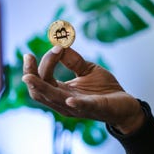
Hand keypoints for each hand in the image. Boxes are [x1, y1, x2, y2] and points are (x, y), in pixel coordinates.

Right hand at [22, 46, 145, 133]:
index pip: (43, 79)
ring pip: (54, 99)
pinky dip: (76, 103)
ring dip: (41, 87)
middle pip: (39, 92)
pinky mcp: (96, 109)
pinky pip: (83, 107)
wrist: (125, 105)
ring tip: (29, 77)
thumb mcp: (87, 69)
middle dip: (31, 75)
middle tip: (28, 58)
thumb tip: (59, 45)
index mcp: (61, 92)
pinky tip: (69, 98)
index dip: (43, 63)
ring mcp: (78, 108)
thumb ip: (73, 60)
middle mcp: (65, 102)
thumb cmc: (104, 89)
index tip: (54, 45)